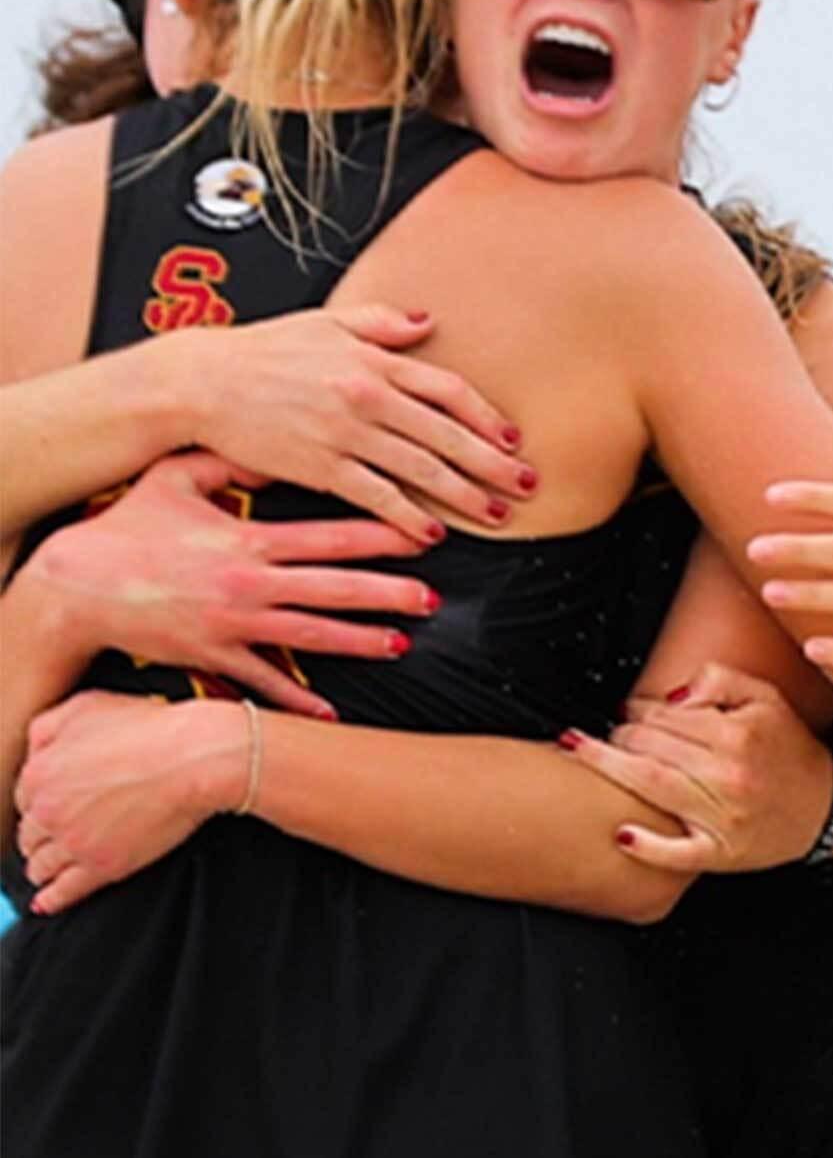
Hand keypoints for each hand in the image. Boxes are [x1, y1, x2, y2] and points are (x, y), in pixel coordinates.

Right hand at [17, 455, 426, 714]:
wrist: (75, 587)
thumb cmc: (124, 530)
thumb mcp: (171, 481)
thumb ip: (225, 462)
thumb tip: (271, 445)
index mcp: (246, 541)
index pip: (329, 538)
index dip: (380, 537)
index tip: (420, 536)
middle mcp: (248, 585)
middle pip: (334, 590)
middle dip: (388, 595)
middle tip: (433, 598)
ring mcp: (234, 625)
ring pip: (312, 636)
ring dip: (360, 640)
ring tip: (400, 643)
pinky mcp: (215, 657)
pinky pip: (265, 681)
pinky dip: (298, 699)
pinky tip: (332, 711)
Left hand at [17, 692, 240, 910]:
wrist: (195, 757)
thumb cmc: (149, 728)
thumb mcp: (84, 707)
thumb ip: (45, 728)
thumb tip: (33, 752)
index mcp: (38, 773)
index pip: (24, 797)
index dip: (40, 801)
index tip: (53, 806)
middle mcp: (48, 811)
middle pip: (29, 834)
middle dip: (38, 835)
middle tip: (51, 838)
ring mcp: (75, 842)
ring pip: (41, 865)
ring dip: (41, 867)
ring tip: (47, 871)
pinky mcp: (105, 865)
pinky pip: (67, 890)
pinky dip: (53, 899)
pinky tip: (48, 903)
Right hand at [165, 302, 535, 535]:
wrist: (199, 382)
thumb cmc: (259, 352)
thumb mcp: (323, 322)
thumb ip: (379, 322)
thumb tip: (428, 322)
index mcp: (371, 360)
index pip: (448, 389)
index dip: (486, 417)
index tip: (512, 437)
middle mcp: (366, 395)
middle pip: (448, 434)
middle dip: (494, 463)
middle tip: (527, 484)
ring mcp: (345, 433)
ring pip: (422, 469)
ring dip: (465, 495)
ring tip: (496, 514)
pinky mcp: (320, 466)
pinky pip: (378, 496)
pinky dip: (410, 516)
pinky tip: (432, 532)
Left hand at [559, 666, 832, 874]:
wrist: (831, 809)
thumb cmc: (792, 753)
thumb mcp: (768, 699)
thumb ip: (719, 678)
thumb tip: (669, 694)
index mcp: (737, 734)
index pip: (663, 714)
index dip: (639, 708)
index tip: (632, 711)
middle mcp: (728, 774)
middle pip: (647, 744)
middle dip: (621, 733)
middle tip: (615, 733)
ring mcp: (723, 817)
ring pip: (647, 784)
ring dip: (606, 765)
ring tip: (580, 751)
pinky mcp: (722, 852)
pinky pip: (676, 853)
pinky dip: (646, 846)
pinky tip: (622, 834)